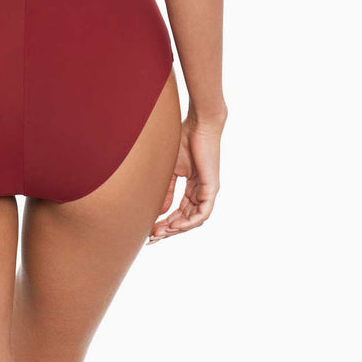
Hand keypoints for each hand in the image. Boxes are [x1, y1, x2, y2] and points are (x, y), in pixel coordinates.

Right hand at [148, 109, 225, 242]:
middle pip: (186, 219)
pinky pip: (202, 213)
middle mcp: (202, 192)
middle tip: (152, 237)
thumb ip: (167, 190)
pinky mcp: (211, 188)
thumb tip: (161, 212)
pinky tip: (175, 226)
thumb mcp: (171, 169)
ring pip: (194, 220)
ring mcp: (208, 191)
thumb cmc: (183, 139)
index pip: (180, 211)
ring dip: (176, 229)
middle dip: (168, 230)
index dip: (166, 222)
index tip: (150, 230)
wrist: (199, 124)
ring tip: (160, 233)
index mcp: (193, 187)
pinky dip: (189, 222)